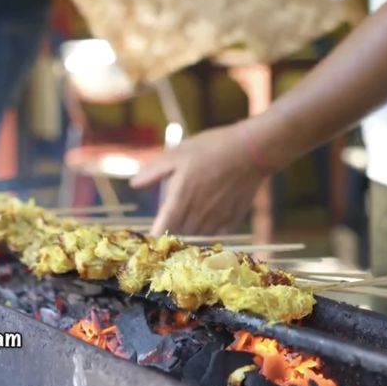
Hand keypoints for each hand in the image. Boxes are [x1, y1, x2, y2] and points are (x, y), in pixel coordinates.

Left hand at [130, 124, 266, 235]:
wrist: (252, 151)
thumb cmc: (212, 148)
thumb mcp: (178, 153)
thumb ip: (155, 171)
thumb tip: (134, 184)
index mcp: (181, 198)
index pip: (163, 227)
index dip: (154, 235)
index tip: (149, 238)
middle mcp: (198, 213)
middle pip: (179, 234)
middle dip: (171, 232)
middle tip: (167, 226)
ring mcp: (217, 218)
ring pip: (196, 235)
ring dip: (188, 232)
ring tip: (186, 223)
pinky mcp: (232, 218)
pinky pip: (215, 233)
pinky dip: (207, 230)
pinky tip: (206, 219)